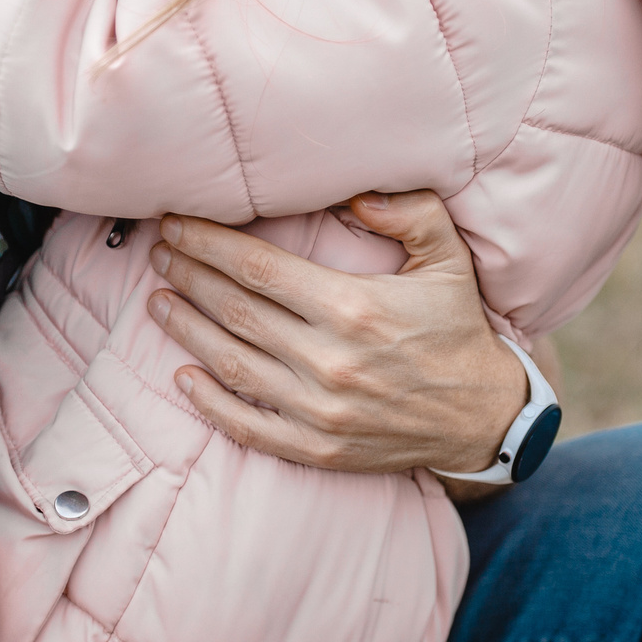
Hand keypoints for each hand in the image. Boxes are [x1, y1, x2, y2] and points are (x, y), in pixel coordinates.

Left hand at [146, 191, 528, 474]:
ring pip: (231, 362)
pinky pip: (246, 425)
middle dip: (189, 276)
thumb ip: (409, 212)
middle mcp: (330, 360)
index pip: (258, 268)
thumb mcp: (449, 258)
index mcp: (354, 307)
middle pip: (235, 310)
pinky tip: (183, 374)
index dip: (208, 244)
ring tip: (159, 301)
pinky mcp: (316, 448)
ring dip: (186, 329)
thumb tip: (355, 193)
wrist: (482, 417)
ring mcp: (319, 410)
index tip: (176, 224)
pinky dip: (208, 401)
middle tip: (160, 254)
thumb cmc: (458, 329)